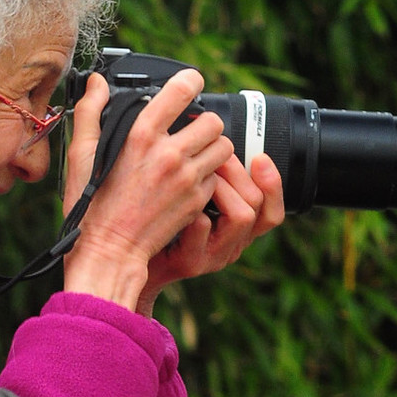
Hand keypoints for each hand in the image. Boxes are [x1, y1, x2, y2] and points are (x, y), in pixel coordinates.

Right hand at [60, 69, 283, 315]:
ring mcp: (187, 179)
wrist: (110, 250)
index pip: (182, 90)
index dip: (191, 81)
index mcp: (141, 135)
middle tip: (189, 128)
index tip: (190, 83)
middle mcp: (169, 153)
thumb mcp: (80, 153)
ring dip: (212, 146)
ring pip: (223, 146)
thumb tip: (97, 83)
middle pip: (212, 119)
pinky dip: (208, 174)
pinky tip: (188, 179)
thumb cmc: (91, 205)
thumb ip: (90, 111)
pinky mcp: (197, 200)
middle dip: (203, 120)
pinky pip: (217, 176)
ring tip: (194, 152)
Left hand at [139, 148, 283, 316]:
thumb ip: (209, 177)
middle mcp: (230, 246)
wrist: (123, 257)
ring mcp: (211, 255)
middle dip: (237, 171)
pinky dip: (195, 208)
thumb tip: (216, 136)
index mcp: (235, 232)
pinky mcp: (188, 260)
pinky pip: (204, 227)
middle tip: (213, 156)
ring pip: (242, 214)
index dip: (273, 183)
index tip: (260, 157)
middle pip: (258, 204)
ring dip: (221, 185)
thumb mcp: (188, 199)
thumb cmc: (153, 221)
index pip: (272, 211)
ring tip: (197, 172)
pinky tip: (177, 199)